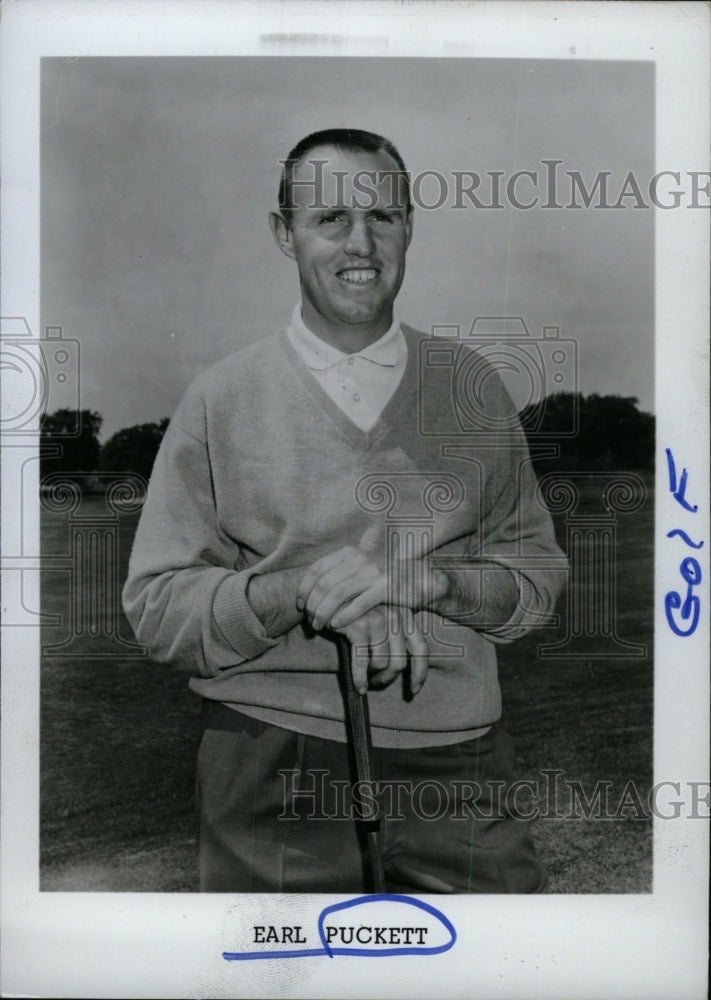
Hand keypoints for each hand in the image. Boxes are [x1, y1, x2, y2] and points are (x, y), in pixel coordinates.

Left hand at [297, 545, 447, 631]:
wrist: (418, 578)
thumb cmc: (384, 576)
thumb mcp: (360, 566)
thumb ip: (339, 571)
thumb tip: (311, 584)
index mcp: (349, 552)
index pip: (316, 569)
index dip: (303, 588)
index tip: (299, 604)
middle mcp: (358, 559)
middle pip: (324, 583)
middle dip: (312, 604)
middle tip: (308, 620)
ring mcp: (372, 572)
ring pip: (337, 595)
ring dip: (323, 613)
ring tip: (318, 626)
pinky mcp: (384, 588)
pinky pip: (358, 604)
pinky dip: (343, 616)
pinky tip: (336, 626)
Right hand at [332, 604, 428, 696]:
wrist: (328, 595)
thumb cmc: (355, 612)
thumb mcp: (380, 618)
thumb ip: (393, 637)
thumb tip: (397, 670)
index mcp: (405, 615)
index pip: (421, 648)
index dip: (420, 673)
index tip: (414, 690)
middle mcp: (395, 616)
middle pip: (400, 662)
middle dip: (388, 678)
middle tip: (377, 683)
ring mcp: (378, 620)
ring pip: (381, 664)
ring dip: (372, 676)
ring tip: (364, 677)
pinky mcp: (360, 626)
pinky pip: (363, 662)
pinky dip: (360, 677)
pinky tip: (358, 685)